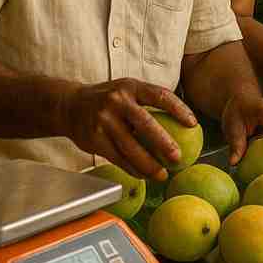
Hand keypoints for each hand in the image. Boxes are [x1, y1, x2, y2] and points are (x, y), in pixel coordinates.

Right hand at [60, 78, 195, 182]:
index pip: (160, 96)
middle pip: (145, 124)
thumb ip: (149, 102)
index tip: (193, 124)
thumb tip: (183, 122)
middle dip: (164, 143)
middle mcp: (117, 101)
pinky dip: (132, 169)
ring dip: (149, 164)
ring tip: (163, 174)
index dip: (179, 109)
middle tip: (178, 158)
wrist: (69, 105)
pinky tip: (144, 175)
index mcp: (131, 87)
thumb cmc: (108, 100)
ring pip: (130, 147)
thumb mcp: (127, 91)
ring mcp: (104, 120)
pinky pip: (117, 158)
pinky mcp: (94, 138)